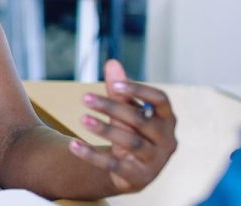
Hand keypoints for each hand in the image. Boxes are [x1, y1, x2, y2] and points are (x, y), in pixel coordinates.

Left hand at [67, 60, 177, 193]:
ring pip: (131, 143)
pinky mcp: (137, 178)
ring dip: (105, 130)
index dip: (139, 90)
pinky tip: (73, 144)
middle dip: (113, 108)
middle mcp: (167, 140)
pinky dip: (92, 155)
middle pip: (141, 121)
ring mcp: (155, 161)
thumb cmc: (133, 131)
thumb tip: (111, 62)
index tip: (115, 84)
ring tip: (82, 119)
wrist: (133, 171)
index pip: (160, 100)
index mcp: (167, 119)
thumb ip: (119, 89)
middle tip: (85, 98)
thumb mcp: (127, 110)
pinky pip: (113, 165)